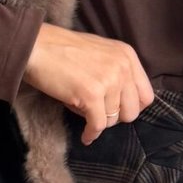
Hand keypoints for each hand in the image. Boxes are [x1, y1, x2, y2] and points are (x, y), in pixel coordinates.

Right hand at [21, 22, 153, 143]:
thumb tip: (123, 101)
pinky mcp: (91, 94)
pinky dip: (91, 134)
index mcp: (127, 56)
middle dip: (115, 118)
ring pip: (113, 120)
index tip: (117, 111)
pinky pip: (98, 125)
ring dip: (97, 121)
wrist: (35, 47)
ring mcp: (108, 80)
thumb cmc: (62, 50)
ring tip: (82, 110)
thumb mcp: (100, 52)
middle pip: (133, 111)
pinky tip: (85, 135)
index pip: (146, 95)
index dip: (131, 107)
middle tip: (98, 114)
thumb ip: (117, 71)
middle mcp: (122, 67)